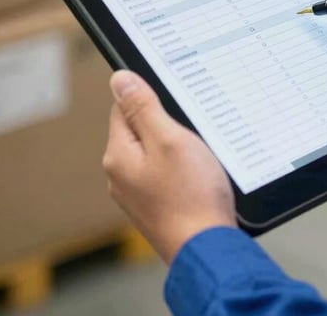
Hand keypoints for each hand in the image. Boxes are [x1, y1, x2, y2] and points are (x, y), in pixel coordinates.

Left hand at [103, 71, 236, 263]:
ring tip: (200, 153)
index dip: (151, 97)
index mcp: (118, 155)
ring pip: (156, 150)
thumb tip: (119, 79)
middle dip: (167, 122)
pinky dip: (182, 166)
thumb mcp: (169, 139)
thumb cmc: (191, 195)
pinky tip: (199, 173)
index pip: (123, 107)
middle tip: (194, 128)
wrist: (208, 246)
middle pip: (141, 128)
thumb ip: (143, 107)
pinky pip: (166, 171)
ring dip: (177, 145)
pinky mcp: (157, 204)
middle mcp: (121, 175)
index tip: (177, 101)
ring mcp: (139, 192)